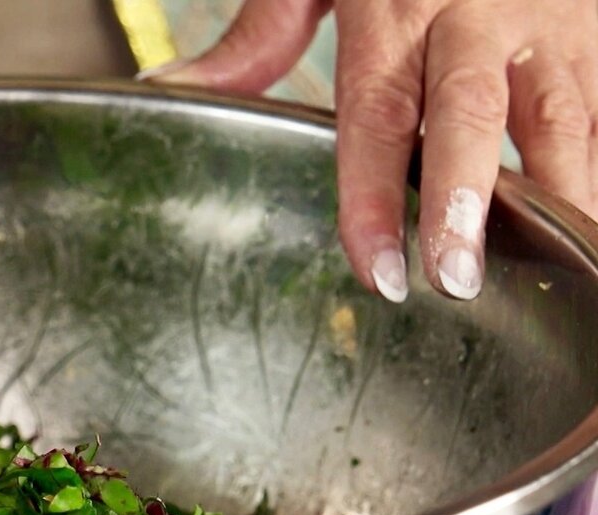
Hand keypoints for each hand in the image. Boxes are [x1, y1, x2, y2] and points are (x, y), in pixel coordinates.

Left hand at [142, 0, 597, 302]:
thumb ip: (257, 36)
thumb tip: (168, 87)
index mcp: (396, 5)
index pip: (377, 114)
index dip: (372, 197)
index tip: (376, 271)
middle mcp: (477, 12)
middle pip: (473, 115)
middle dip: (466, 202)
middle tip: (457, 279)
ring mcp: (551, 17)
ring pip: (566, 114)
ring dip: (560, 196)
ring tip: (561, 273)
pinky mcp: (595, 26)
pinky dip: (591, 165)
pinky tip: (582, 226)